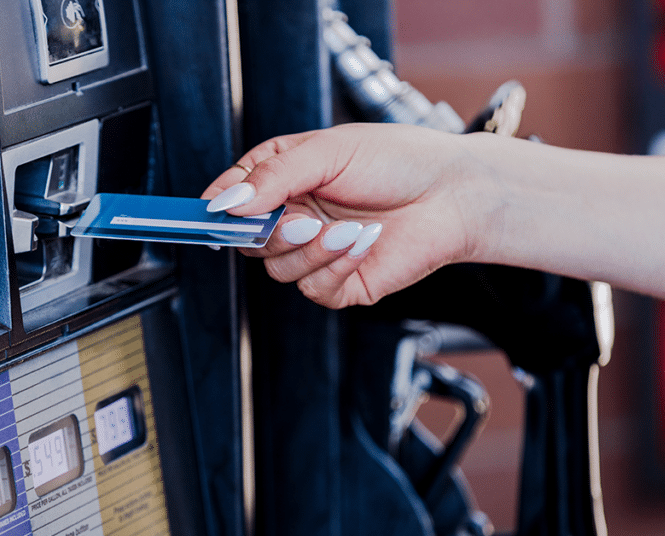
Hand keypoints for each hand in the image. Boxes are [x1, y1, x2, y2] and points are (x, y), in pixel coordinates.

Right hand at [202, 123, 485, 308]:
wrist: (454, 194)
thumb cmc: (398, 160)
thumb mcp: (328, 151)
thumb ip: (273, 176)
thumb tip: (227, 201)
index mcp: (283, 179)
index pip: (233, 197)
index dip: (219, 208)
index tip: (210, 213)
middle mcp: (294, 217)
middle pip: (249, 241)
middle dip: (272, 234)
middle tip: (300, 219)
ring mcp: (315, 253)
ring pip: (279, 270)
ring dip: (313, 251)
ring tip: (349, 228)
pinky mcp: (340, 283)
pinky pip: (315, 289)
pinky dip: (338, 266)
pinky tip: (365, 242)